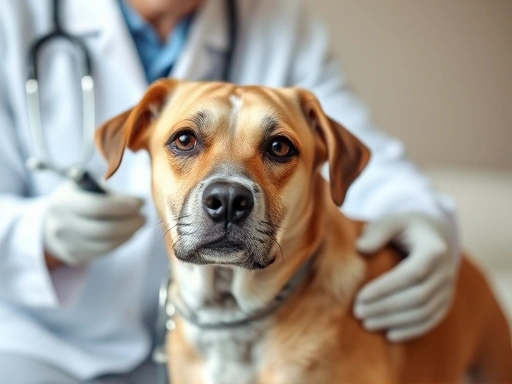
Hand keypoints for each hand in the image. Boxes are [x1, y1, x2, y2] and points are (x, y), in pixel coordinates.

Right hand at [43, 182, 145, 265]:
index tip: (140, 202)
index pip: (99, 207)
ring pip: (106, 244)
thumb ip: (107, 191)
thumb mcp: (84, 186)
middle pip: (105, 230)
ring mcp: (66, 245)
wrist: (51, 221)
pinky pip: (103, 252)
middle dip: (130, 223)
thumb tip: (138, 202)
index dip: (124, 206)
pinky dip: (120, 242)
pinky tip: (128, 233)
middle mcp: (62, 226)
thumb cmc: (76, 198)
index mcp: (63, 202)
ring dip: (129, 234)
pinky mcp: (74, 257)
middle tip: (144, 216)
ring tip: (138, 223)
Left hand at [354, 213, 457, 341]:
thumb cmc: (404, 226)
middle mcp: (446, 270)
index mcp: (434, 249)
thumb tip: (361, 248)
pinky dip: (411, 330)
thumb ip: (377, 231)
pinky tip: (389, 334)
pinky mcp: (446, 300)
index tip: (360, 297)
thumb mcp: (391, 220)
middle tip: (358, 312)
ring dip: (394, 321)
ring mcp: (448, 287)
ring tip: (367, 323)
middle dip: (385, 307)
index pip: (412, 273)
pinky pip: (432, 320)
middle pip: (417, 297)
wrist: (433, 233)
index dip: (386, 288)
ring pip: (424, 312)